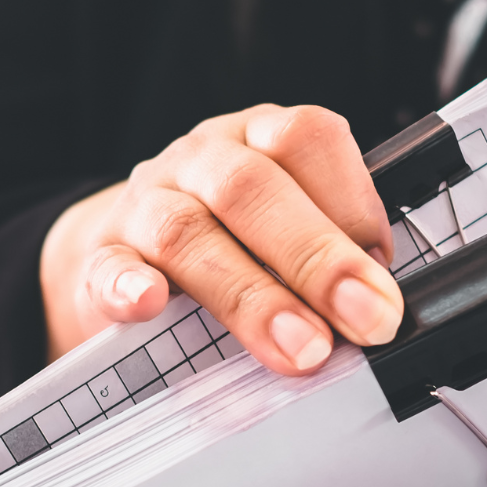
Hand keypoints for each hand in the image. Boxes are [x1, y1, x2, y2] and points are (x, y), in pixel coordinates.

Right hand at [40, 105, 402, 374]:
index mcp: (259, 138)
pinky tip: (152, 305)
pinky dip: (129, 287)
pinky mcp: (101, 257)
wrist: (122, 252)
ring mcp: (145, 205)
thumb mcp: (282, 227)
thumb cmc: (227, 240)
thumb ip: (330, 252)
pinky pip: (109, 266)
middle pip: (252, 189)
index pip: (308, 137)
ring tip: (300, 349)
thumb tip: (384, 309)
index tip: (385, 274)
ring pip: (187, 232)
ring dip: (251, 296)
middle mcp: (202, 160)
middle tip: (366, 319)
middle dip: (318, 258)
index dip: (353, 202)